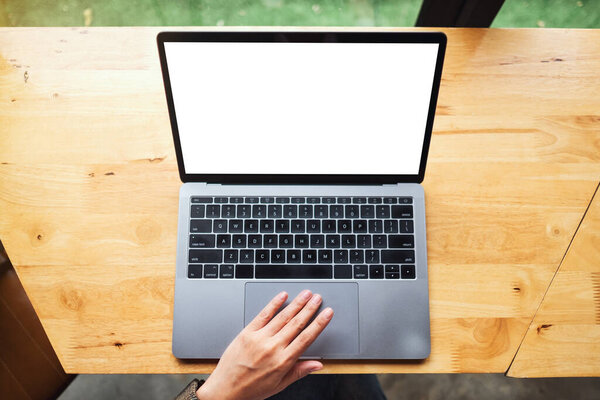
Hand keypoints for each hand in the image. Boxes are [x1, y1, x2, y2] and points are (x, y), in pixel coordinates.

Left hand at [196, 290, 332, 399]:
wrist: (225, 390)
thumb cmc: (251, 389)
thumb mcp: (279, 384)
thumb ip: (299, 371)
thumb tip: (318, 365)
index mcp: (283, 361)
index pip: (306, 337)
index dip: (319, 323)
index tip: (327, 313)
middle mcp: (273, 348)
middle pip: (296, 324)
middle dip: (309, 309)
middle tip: (318, 298)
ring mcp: (259, 338)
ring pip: (282, 317)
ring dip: (296, 303)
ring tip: (306, 294)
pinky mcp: (247, 333)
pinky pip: (263, 315)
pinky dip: (273, 304)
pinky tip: (282, 296)